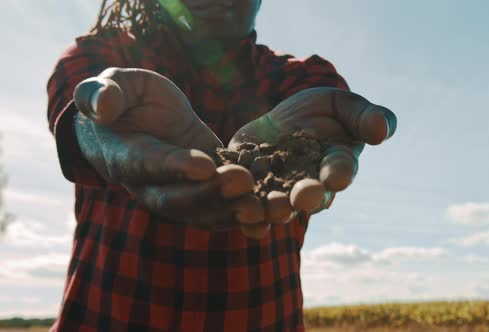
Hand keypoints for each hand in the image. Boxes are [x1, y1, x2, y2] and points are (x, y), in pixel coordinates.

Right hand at [74, 68, 264, 234]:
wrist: (137, 120)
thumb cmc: (123, 99)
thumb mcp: (112, 85)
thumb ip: (102, 93)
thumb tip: (101, 106)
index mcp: (126, 155)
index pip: (148, 164)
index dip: (175, 167)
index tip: (205, 165)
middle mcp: (151, 185)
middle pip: (179, 200)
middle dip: (212, 194)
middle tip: (244, 183)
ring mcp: (179, 193)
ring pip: (203, 213)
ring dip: (233, 212)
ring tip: (264, 207)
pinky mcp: (205, 190)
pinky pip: (222, 211)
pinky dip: (246, 218)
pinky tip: (273, 217)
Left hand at [230, 87, 396, 215]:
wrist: (281, 120)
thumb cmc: (321, 112)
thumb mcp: (342, 105)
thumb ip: (364, 116)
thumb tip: (383, 130)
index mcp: (336, 165)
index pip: (340, 169)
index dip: (339, 173)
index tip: (337, 176)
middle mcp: (310, 185)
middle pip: (310, 195)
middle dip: (307, 196)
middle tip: (302, 198)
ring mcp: (280, 190)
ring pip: (279, 205)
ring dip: (275, 209)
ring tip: (268, 208)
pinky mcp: (250, 188)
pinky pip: (250, 205)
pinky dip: (246, 215)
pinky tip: (241, 216)